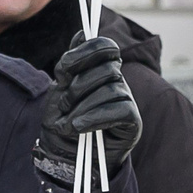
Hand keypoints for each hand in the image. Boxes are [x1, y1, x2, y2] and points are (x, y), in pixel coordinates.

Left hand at [34, 35, 142, 183]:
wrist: (67, 159)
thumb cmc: (64, 123)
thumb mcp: (60, 91)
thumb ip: (71, 64)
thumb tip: (82, 32)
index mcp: (101, 70)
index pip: (104, 46)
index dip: (85, 52)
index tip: (63, 70)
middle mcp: (117, 81)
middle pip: (105, 68)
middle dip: (77, 87)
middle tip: (64, 106)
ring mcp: (127, 100)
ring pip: (110, 89)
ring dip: (82, 107)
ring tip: (68, 123)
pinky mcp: (132, 121)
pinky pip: (118, 109)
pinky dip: (94, 118)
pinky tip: (79, 128)